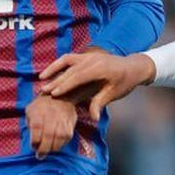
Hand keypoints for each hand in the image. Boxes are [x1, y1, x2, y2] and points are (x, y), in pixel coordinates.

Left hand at [25, 94, 77, 158]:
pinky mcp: (71, 122)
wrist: (62, 95)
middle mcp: (52, 113)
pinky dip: (62, 144)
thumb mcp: (30, 110)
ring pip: (60, 137)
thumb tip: (33, 140)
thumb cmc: (42, 106)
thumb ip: (29, 124)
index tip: (34, 147)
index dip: (35, 140)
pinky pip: (68, 136)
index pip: (37, 127)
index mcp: (39, 110)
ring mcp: (63, 118)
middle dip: (44, 149)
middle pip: (49, 134)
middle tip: (40, 156)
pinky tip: (56, 145)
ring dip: (54, 148)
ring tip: (49, 151)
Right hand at [38, 52, 155, 119]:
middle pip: (71, 69)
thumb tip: (94, 118)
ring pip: (67, 60)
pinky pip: (69, 58)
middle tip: (44, 91)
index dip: (65, 85)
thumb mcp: (114, 93)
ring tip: (42, 79)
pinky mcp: (85, 55)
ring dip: (53, 69)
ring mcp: (88, 55)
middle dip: (56, 80)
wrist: (132, 67)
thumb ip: (101, 103)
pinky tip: (49, 72)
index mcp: (101, 68)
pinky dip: (58, 64)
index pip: (79, 76)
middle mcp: (93, 59)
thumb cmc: (124, 82)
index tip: (54, 94)